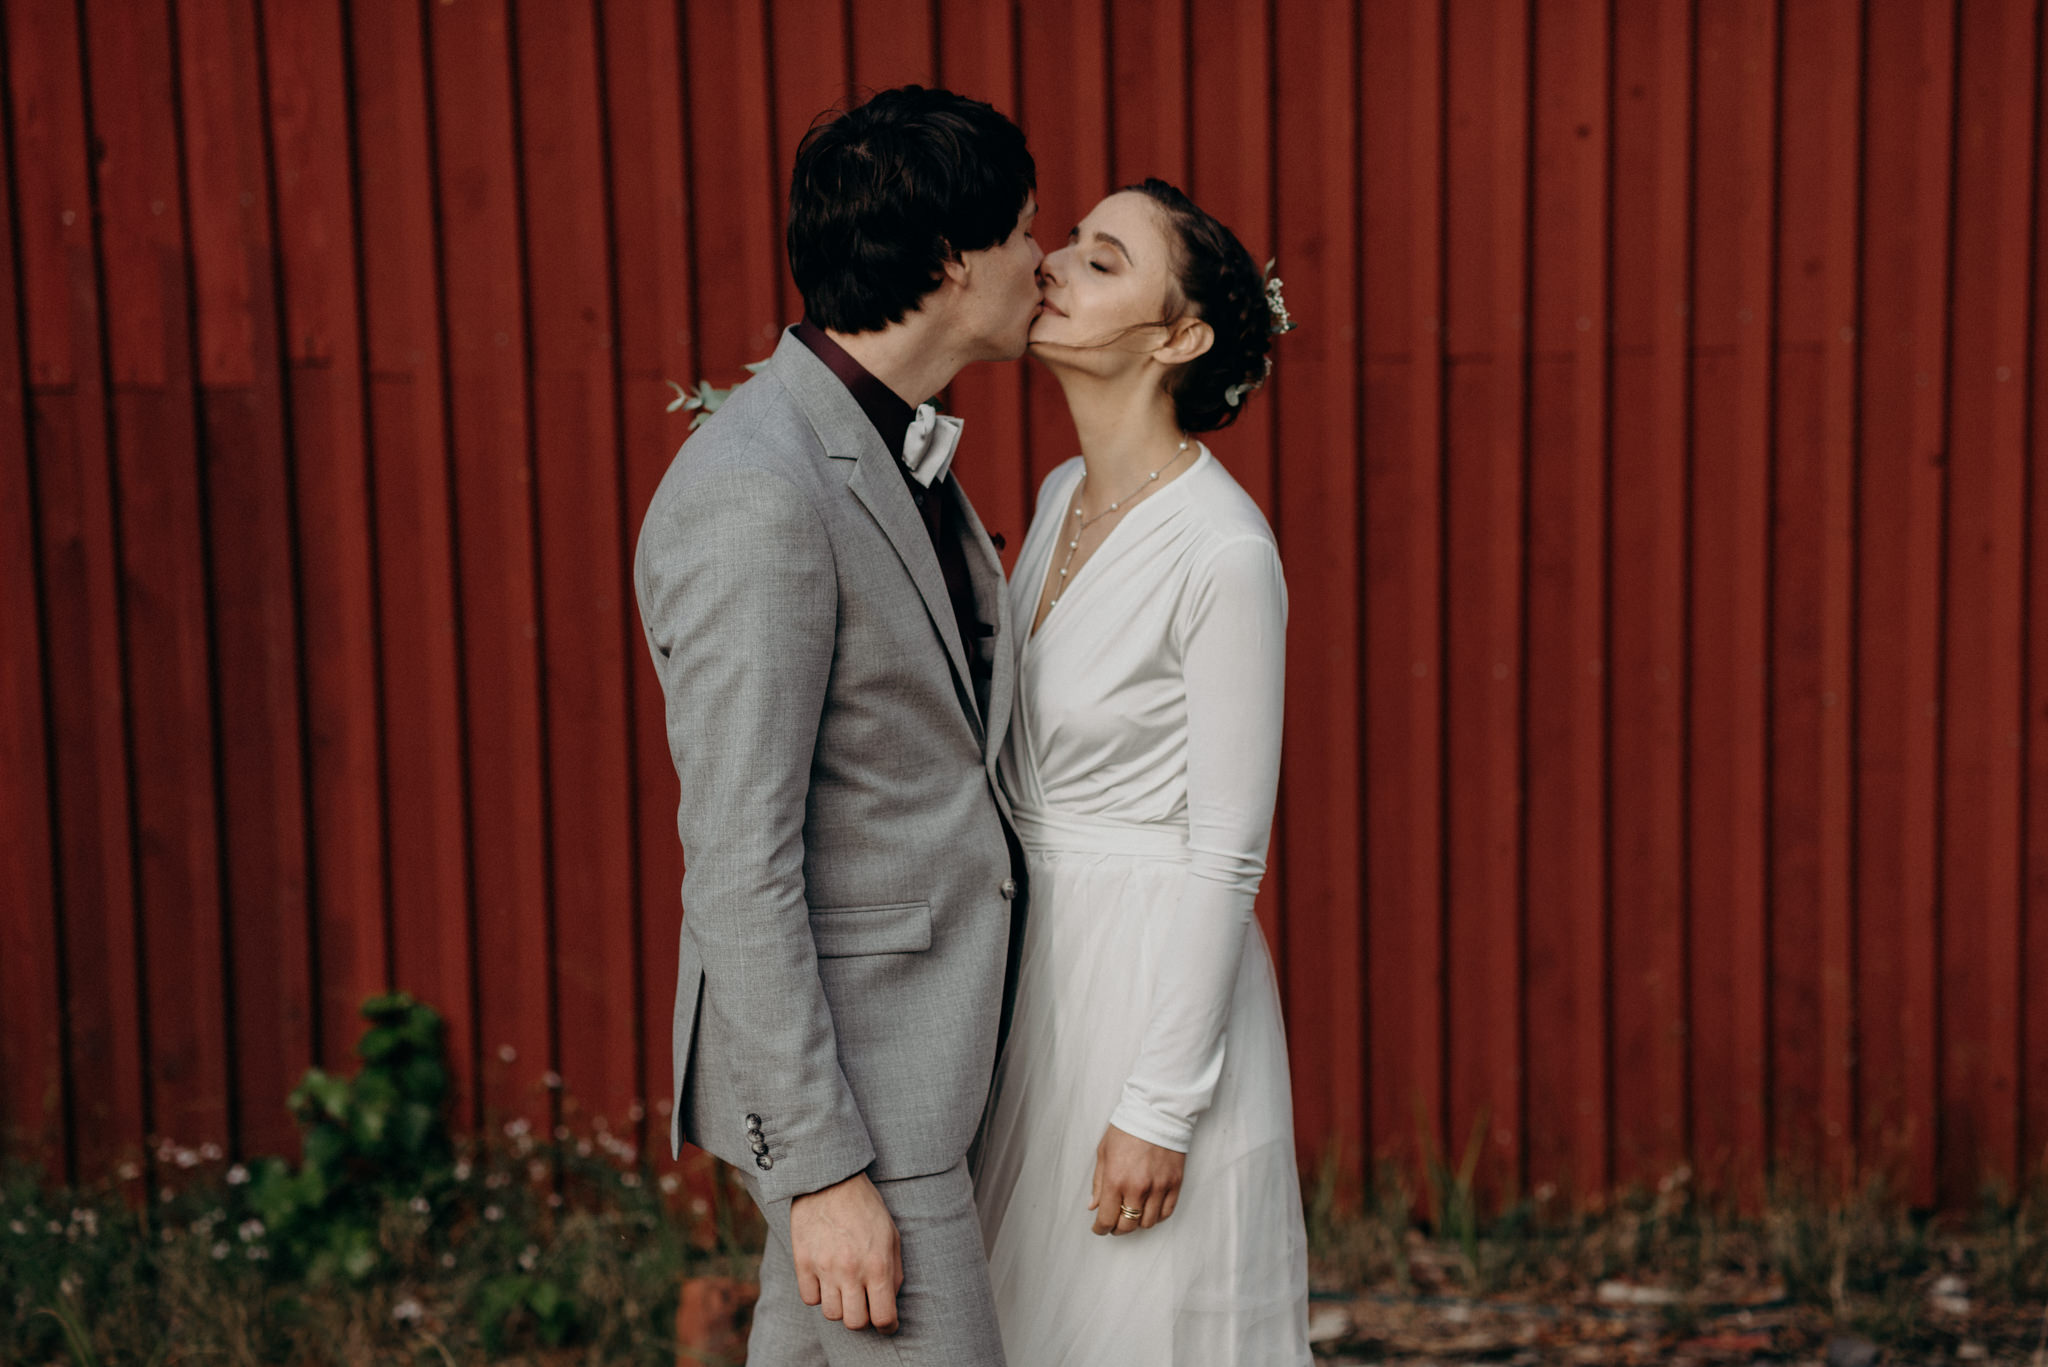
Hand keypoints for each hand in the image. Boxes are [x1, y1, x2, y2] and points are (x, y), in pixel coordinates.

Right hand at [790, 1172, 902, 1333]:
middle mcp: (851, 1270)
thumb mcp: (891, 1236)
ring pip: (832, 1314)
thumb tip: (889, 1301)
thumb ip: (894, 1272)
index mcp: (878, 1264)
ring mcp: (824, 1268)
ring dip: (840, 1305)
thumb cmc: (866, 1207)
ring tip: (844, 1287)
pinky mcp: (802, 1262)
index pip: (884, 1317)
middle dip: (863, 1317)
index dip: (888, 1326)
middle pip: (855, 1322)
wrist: (830, 1180)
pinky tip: (825, 1278)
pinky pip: (809, 1299)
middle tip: (864, 1303)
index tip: (887, 1324)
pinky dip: (818, 1294)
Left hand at [1087, 1123, 1184, 1234]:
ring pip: (1148, 1223)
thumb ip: (1098, 1182)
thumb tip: (1094, 1206)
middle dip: (1117, 1229)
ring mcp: (1158, 1187)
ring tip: (1132, 1215)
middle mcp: (1137, 1187)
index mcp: (1115, 1179)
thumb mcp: (1104, 1152)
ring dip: (1137, 1223)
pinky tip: (1149, 1210)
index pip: (1107, 1219)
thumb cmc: (1127, 1129)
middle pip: (1128, 1225)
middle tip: (1114, 1224)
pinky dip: (1156, 1216)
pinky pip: (1166, 1212)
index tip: (1100, 1228)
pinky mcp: (1175, 1183)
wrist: (1156, 1112)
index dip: (1101, 1228)